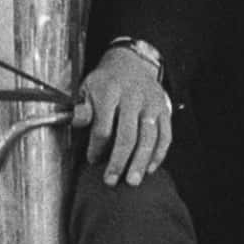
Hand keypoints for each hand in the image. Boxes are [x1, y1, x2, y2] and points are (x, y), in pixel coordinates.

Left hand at [73, 48, 174, 186]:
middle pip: (127, 135)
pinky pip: (165, 135)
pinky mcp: (164, 110)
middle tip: (111, 180)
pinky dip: (159, 154)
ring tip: (132, 181)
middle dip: (119, 161)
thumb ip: (82, 107)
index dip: (96, 147)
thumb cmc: (106, 82)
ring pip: (149, 138)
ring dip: (140, 162)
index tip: (92, 159)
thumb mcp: (87, 88)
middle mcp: (133, 98)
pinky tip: (149, 168)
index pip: (103, 126)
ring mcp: (151, 105)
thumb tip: (78, 121)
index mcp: (110, 92)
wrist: (131, 62)